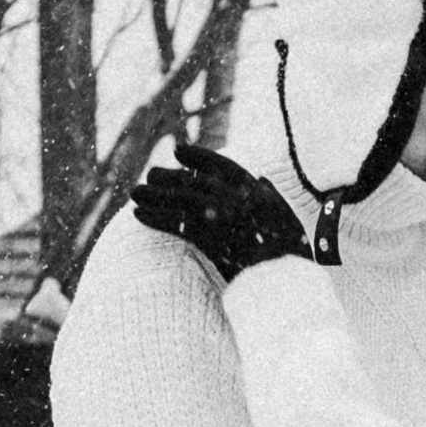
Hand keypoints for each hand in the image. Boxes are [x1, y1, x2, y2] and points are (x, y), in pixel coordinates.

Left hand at [130, 144, 310, 284]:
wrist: (287, 276)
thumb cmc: (290, 248)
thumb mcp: (285, 213)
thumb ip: (271, 194)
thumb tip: (261, 179)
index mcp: (254, 190)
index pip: (220, 166)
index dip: (197, 156)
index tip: (178, 150)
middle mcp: (236, 198)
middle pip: (194, 180)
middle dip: (169, 176)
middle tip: (150, 175)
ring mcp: (222, 216)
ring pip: (180, 199)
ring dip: (154, 195)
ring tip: (135, 193)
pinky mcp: (209, 238)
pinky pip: (175, 223)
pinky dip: (155, 218)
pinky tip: (138, 215)